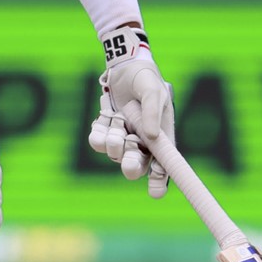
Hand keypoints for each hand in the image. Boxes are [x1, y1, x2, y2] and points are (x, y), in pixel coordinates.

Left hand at [88, 25, 172, 198]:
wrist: (125, 68)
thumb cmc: (146, 81)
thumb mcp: (153, 93)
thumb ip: (152, 114)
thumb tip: (150, 137)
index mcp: (160, 138)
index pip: (163, 164)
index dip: (159, 180)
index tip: (156, 193)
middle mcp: (141, 142)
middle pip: (136, 164)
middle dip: (131, 166)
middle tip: (128, 166)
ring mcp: (122, 137)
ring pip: (114, 152)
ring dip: (114, 143)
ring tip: (117, 125)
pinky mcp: (106, 129)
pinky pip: (98, 141)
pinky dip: (99, 135)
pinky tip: (103, 123)